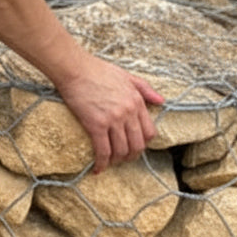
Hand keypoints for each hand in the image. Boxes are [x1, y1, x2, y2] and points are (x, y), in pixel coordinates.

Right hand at [52, 53, 164, 173]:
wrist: (74, 68)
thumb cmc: (97, 70)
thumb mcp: (126, 76)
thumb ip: (145, 89)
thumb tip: (161, 101)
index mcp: (137, 102)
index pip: (150, 132)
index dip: (143, 143)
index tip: (134, 146)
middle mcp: (128, 113)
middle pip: (137, 145)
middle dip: (131, 156)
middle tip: (122, 158)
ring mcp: (113, 120)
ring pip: (122, 150)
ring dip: (117, 161)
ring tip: (109, 163)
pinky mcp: (96, 125)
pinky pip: (103, 150)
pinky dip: (102, 163)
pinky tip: (97, 168)